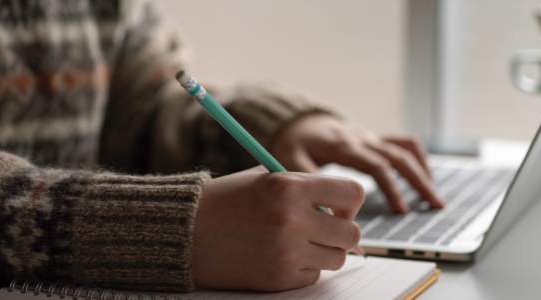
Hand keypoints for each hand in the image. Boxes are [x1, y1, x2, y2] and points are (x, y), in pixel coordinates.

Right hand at [192, 166, 364, 290]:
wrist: (186, 232)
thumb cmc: (228, 201)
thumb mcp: (267, 178)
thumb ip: (308, 189)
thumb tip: (346, 212)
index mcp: (290, 186)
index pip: (353, 193)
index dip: (349, 202)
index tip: (336, 207)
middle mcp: (292, 219)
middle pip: (352, 233)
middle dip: (341, 232)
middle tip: (322, 229)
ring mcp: (286, 252)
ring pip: (337, 258)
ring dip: (324, 252)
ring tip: (298, 242)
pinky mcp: (278, 278)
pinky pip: (313, 276)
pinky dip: (303, 268)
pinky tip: (279, 255)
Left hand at [271, 115, 443, 213]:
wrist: (296, 121)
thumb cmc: (293, 144)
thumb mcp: (292, 163)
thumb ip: (311, 191)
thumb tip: (330, 223)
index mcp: (344, 145)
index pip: (376, 165)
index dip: (391, 187)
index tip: (401, 211)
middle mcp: (362, 139)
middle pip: (400, 157)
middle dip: (419, 182)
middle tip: (435, 206)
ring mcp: (371, 137)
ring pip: (406, 150)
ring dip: (423, 172)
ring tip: (435, 199)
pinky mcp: (375, 139)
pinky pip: (403, 143)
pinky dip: (418, 158)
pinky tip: (426, 177)